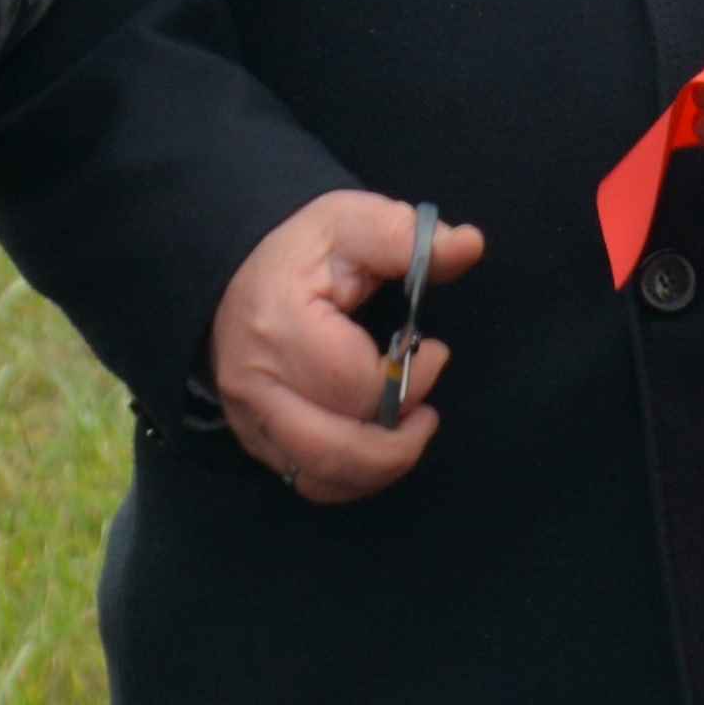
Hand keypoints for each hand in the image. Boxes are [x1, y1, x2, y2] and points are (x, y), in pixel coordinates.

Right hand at [211, 192, 481, 501]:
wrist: (235, 273)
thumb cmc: (301, 252)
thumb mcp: (350, 223)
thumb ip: (408, 237)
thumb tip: (467, 245)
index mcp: (280, 326)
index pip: (356, 386)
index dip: (410, 379)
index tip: (434, 350)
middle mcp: (255, 383)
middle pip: (335, 450)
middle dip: (399, 444)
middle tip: (427, 414)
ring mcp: (249, 417)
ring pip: (320, 477)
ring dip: (378, 467)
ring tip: (407, 433)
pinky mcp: (253, 439)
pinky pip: (306, 481)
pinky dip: (352, 478)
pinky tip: (376, 448)